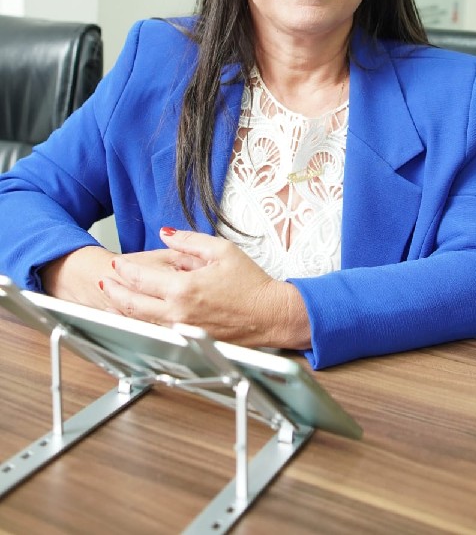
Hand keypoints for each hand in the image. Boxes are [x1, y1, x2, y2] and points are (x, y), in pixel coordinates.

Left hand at [100, 228, 310, 348]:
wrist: (270, 314)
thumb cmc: (251, 284)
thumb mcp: (221, 250)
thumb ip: (188, 241)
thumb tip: (166, 236)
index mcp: (184, 287)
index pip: (141, 278)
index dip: (125, 270)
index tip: (118, 263)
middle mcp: (178, 312)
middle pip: (132, 304)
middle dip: (114, 291)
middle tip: (105, 281)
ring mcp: (181, 329)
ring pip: (140, 322)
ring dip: (123, 309)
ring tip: (114, 297)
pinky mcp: (188, 340)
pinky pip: (156, 331)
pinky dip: (140, 322)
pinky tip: (137, 315)